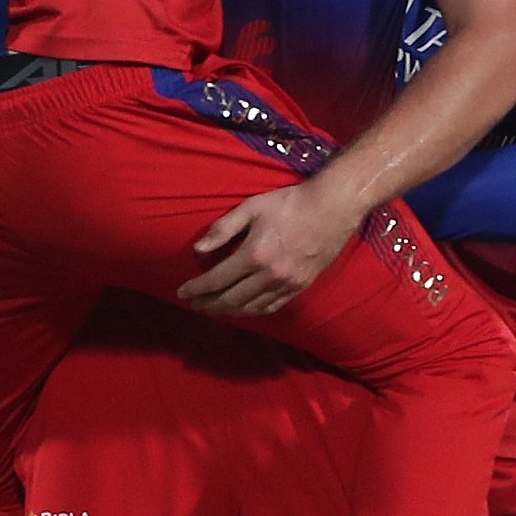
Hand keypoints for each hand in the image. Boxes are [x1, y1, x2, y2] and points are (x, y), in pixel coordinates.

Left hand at [178, 181, 360, 317]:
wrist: (333, 208)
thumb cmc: (290, 203)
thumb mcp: (252, 207)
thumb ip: (223, 228)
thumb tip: (198, 249)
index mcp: (254, 254)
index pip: (217, 280)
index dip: (196, 289)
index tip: (181, 293)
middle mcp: (269, 275)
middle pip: (230, 299)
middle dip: (208, 304)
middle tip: (193, 304)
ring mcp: (287, 284)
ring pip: (250, 308)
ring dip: (227, 312)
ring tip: (212, 309)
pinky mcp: (300, 287)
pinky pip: (271, 307)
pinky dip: (252, 312)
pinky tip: (242, 310)